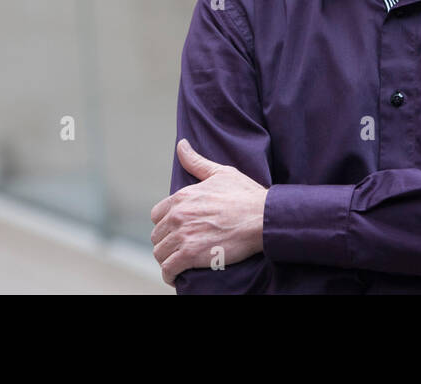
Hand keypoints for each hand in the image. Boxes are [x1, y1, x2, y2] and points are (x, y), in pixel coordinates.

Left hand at [151, 139, 268, 285]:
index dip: (166, 224)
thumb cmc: (245, 195)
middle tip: (181, 248)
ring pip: (160, 254)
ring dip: (168, 260)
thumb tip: (182, 145)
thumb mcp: (220, 173)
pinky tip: (176, 276)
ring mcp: (183, 235)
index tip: (177, 230)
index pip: (157, 215)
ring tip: (179, 263)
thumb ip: (196, 162)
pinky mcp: (191, 254)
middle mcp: (178, 215)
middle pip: (157, 236)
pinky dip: (170, 275)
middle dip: (167, 243)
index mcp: (182, 197)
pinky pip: (169, 269)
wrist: (263, 217)